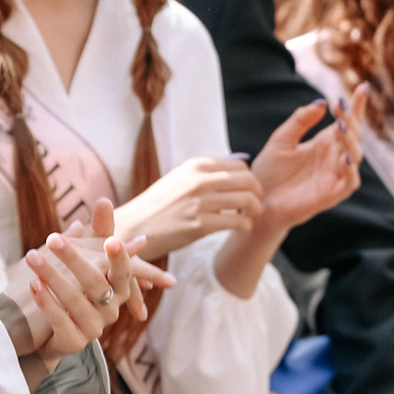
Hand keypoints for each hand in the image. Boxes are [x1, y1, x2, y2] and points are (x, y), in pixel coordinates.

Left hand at [24, 205, 171, 365]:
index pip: (124, 272)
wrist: (52, 332)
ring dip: (52, 276)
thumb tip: (104, 200)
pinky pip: (60, 320)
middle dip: (73, 258)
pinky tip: (32, 284)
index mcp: (118, 289)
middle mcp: (111, 310)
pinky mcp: (74, 342)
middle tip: (52, 237)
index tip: (111, 241)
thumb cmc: (75, 288)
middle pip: (95, 282)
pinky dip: (46, 301)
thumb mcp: (87, 258)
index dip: (119, 258)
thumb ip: (98, 232)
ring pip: (75, 300)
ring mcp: (93, 328)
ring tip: (31, 256)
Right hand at [114, 156, 264, 259]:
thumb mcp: (180, 178)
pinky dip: (245, 225)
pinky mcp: (200, 225)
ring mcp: (200, 202)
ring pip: (247, 201)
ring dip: (255, 210)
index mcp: (196, 165)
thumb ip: (206, 174)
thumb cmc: (160, 204)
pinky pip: (237, 222)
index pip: (240, 166)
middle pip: (248, 181)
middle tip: (256, 204)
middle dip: (258, 193)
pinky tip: (241, 227)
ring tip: (250, 216)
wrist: (135, 227)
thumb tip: (240, 168)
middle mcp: (199, 180)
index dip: (250, 179)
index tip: (249, 190)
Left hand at [247, 100, 362, 231]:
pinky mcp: (331, 194)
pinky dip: (351, 171)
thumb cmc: (269, 172)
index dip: (356, 106)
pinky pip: (349, 183)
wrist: (258, 201)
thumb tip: (321, 103)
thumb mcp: (281, 140)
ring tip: (341, 129)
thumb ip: (300, 121)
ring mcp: (334, 175)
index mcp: (324, 142)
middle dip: (351, 120)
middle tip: (341, 109)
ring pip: (355, 156)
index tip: (361, 88)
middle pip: (354, 135)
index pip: (347, 122)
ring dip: (351, 142)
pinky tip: (344, 158)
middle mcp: (333, 157)